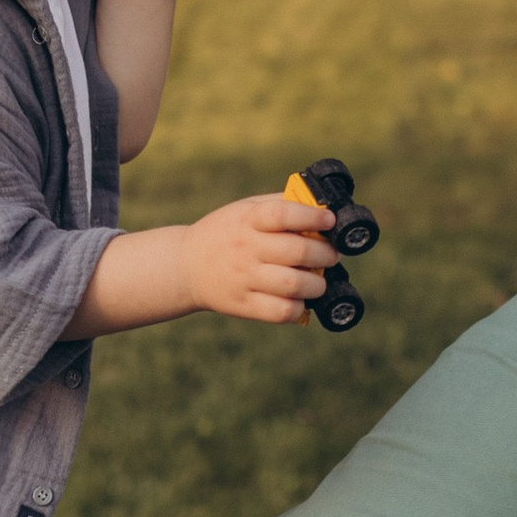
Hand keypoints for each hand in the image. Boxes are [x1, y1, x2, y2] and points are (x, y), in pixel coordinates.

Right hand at [181, 195, 334, 324]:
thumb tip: (321, 206)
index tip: (329, 221)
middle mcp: (246, 248)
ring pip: (293, 284)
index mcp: (248, 220)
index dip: (312, 217)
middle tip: (331, 256)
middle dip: (325, 254)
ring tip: (319, 280)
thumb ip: (280, 205)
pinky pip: (280, 311)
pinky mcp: (243, 304)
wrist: (186, 266)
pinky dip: (299, 307)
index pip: (283, 214)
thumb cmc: (226, 233)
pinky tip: (300, 299)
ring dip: (317, 283)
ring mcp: (244, 278)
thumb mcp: (245, 209)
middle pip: (296, 251)